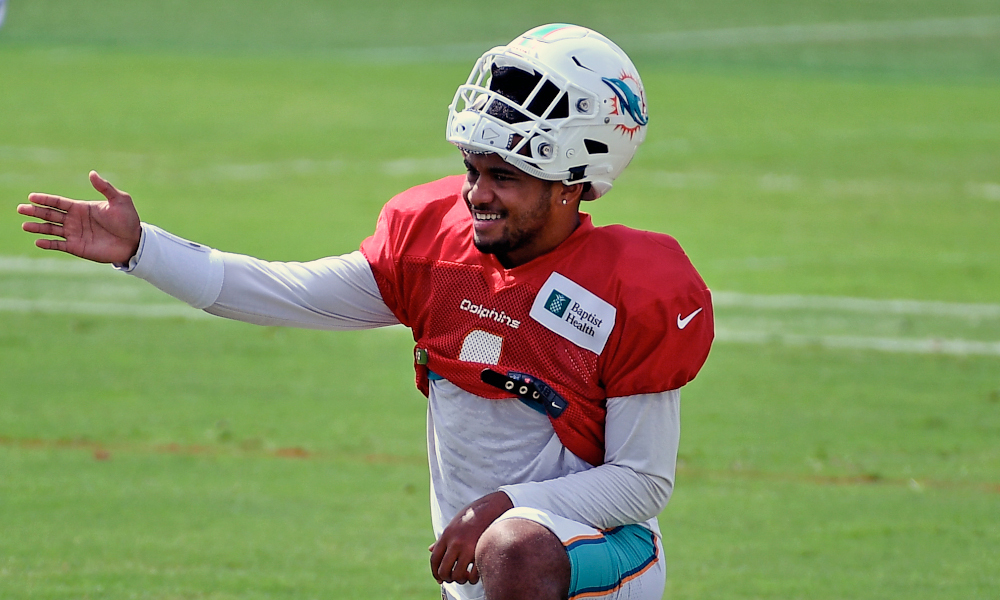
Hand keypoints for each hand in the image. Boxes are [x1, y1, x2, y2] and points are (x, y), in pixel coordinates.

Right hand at [17, 171, 141, 263]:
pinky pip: (59, 245)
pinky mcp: (77, 247)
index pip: (58, 202)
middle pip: (50, 214)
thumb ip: (105, 188)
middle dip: (36, 211)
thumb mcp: (119, 200)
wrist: (134, 241)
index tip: (31, 197)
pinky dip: (48, 244)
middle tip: (20, 209)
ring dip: (38, 227)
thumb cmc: (128, 220)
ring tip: (25, 225)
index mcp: (81, 208)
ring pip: (51, 229)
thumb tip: (92, 173)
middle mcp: (75, 220)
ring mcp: (74, 234)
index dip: (45, 199)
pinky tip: (38, 242)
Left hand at [429, 491, 513, 585]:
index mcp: (446, 535)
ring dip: (460, 580)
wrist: (492, 507)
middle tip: (453, 578)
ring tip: (465, 577)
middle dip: (447, 578)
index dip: (435, 572)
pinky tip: (474, 575)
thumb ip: (442, 539)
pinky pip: (473, 574)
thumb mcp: (454, 524)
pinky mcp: (481, 552)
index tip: (440, 578)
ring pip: (458, 575)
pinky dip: (473, 579)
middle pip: (444, 570)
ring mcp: (468, 548)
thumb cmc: (472, 515)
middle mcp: (455, 542)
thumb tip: (430, 549)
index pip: (434, 559)